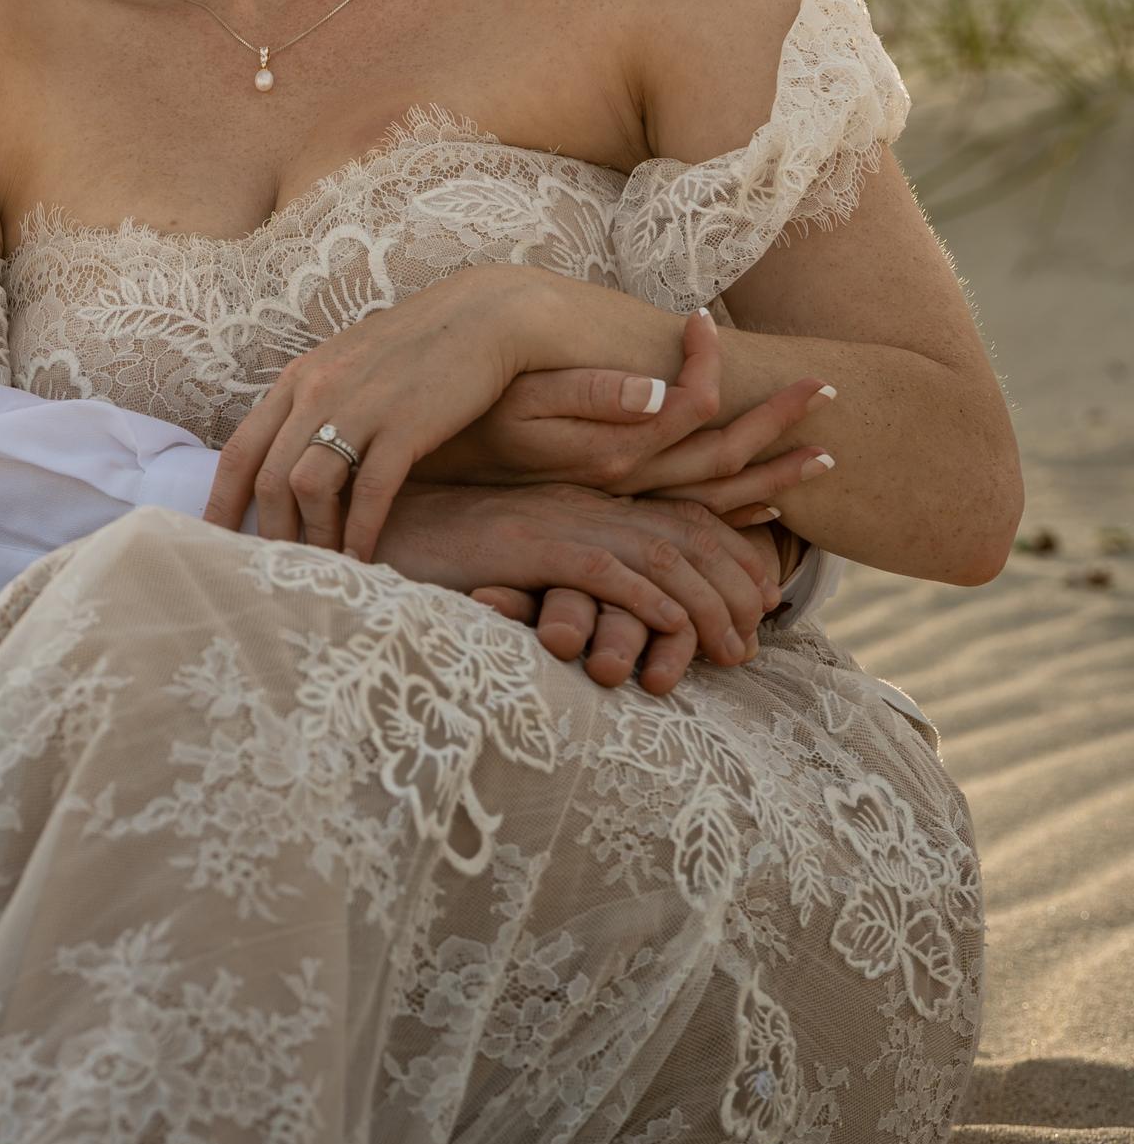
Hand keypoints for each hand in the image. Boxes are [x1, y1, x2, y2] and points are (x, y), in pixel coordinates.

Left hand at [204, 266, 544, 560]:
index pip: (239, 450)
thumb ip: (314, 406)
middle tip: (272, 571)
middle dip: (266, 533)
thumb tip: (289, 460)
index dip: (219, 503)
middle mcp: (317, 392)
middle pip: (268, 477)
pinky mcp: (405, 424)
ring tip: (323, 568)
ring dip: (312, 537)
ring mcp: (360, 407)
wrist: (483, 315)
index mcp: (297, 380)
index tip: (211, 543)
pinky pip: (370, 492)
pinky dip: (360, 532)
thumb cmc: (417, 347)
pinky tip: (363, 559)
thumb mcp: (347, 366)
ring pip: (308, 487)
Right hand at [374, 482, 780, 691]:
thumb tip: (614, 604)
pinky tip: (676, 638)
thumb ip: (570, 565)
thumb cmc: (436, 550)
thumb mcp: (517, 553)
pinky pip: (609, 574)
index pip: (680, 510)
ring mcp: (557, 518)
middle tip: (776, 613)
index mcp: (586, 497)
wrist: (367, 527)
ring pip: (663, 553)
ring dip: (710, 602)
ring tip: (740, 646)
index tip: (769, 585)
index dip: (734, 539)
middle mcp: (581, 500)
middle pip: (689, 521)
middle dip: (748, 555)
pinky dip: (651, 606)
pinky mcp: (528, 542)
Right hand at [433, 309, 836, 522]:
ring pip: (707, 505)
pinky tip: (758, 527)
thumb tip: (662, 390)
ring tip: (820, 459)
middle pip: (714, 453)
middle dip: (777, 422)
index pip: (686, 404)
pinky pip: (661, 556)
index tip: (713, 321)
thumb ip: (589, 401)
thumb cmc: (453, 464)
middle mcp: (613, 481)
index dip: (714, 366)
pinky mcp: (579, 552)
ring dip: (770, 479)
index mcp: (602, 444)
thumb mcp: (519, 417)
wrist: (404, 525)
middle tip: (829, 388)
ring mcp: (603, 518)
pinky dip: (719, 540)